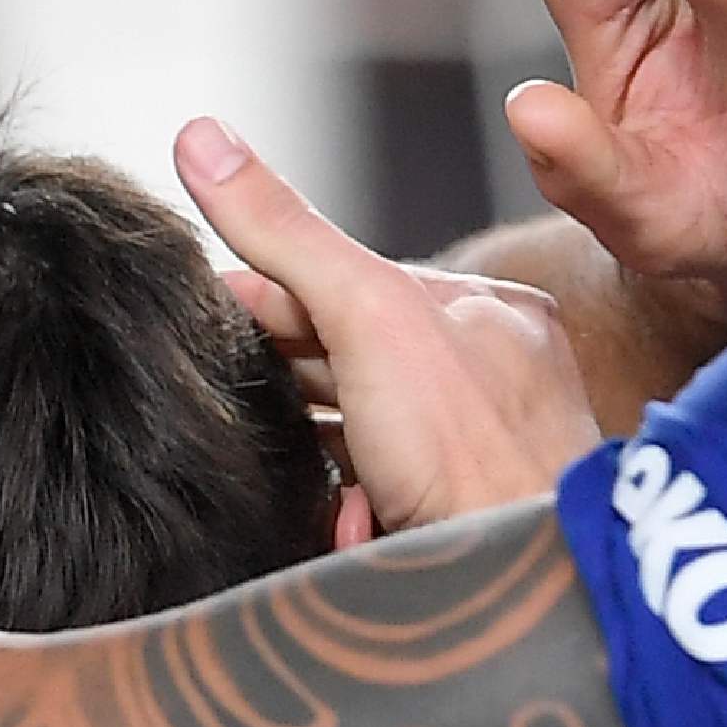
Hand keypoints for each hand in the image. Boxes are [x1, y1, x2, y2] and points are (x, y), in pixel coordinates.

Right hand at [175, 118, 600, 534]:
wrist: (529, 588)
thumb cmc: (474, 451)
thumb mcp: (368, 314)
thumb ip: (287, 234)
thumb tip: (202, 138)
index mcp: (488, 315)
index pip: (356, 283)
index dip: (269, 291)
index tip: (197, 308)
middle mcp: (493, 383)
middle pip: (354, 360)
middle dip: (285, 378)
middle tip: (214, 392)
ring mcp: (477, 462)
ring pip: (361, 439)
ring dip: (307, 452)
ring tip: (259, 461)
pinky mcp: (456, 531)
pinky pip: (378, 508)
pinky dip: (341, 512)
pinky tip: (333, 521)